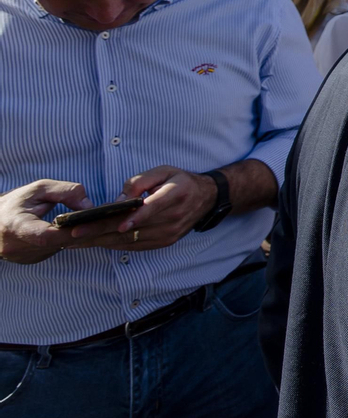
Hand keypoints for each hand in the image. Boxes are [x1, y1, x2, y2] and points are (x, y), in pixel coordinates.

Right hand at [0, 179, 111, 264]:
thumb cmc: (16, 203)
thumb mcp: (38, 189)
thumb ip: (64, 192)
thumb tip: (89, 206)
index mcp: (16, 227)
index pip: (45, 236)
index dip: (69, 232)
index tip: (91, 223)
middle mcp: (19, 247)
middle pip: (61, 243)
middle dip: (90, 231)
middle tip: (117, 220)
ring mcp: (27, 257)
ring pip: (64, 247)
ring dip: (86, 236)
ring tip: (110, 222)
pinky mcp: (35, 259)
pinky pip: (60, 249)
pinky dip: (75, 240)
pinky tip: (91, 229)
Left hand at [67, 167, 216, 252]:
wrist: (206, 198)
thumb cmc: (180, 181)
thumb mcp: (163, 171)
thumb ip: (140, 181)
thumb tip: (118, 200)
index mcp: (175, 194)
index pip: (152, 207)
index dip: (133, 217)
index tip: (113, 224)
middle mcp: (174, 217)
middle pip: (132, 228)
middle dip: (99, 232)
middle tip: (73, 234)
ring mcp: (170, 233)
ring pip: (130, 240)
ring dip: (101, 241)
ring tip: (75, 241)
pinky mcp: (165, 242)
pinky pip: (135, 246)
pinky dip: (113, 245)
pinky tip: (95, 243)